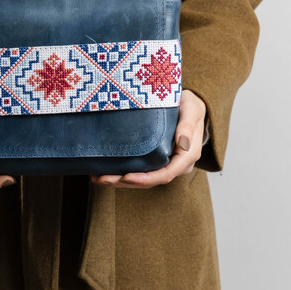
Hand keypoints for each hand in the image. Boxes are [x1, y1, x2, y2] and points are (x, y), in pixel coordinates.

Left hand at [90, 89, 206, 188]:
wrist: (189, 107)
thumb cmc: (190, 106)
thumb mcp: (192, 109)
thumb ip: (187, 125)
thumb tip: (182, 142)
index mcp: (187, 156)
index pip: (166, 174)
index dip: (146, 178)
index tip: (127, 177)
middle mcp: (177, 165)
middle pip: (151, 180)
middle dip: (126, 182)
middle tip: (104, 179)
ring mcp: (166, 164)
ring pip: (143, 179)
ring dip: (120, 181)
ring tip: (98, 178)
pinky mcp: (156, 161)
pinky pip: (140, 171)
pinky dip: (122, 174)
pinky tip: (105, 172)